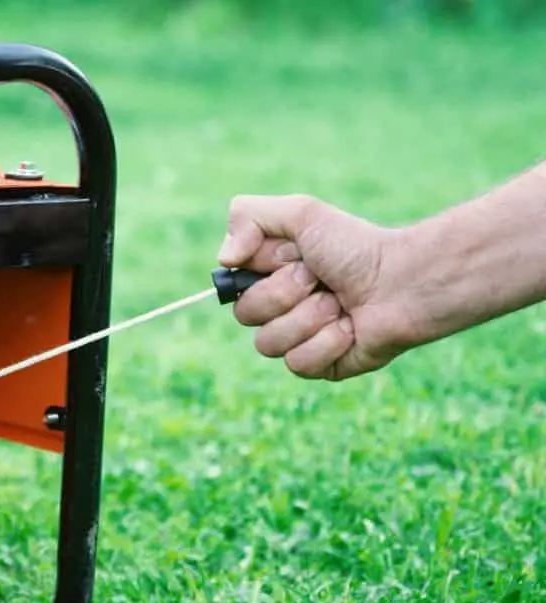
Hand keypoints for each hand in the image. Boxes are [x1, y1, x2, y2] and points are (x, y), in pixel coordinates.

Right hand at [218, 194, 417, 380]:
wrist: (403, 281)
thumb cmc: (356, 246)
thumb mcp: (301, 213)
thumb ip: (248, 217)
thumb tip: (223, 259)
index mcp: (269, 276)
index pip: (232, 285)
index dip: (261, 272)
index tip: (293, 256)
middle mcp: (278, 308)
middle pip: (245, 315)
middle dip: (286, 294)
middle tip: (320, 279)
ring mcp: (297, 339)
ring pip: (268, 344)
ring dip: (308, 319)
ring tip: (339, 305)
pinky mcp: (318, 366)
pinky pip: (298, 364)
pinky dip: (327, 343)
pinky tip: (350, 329)